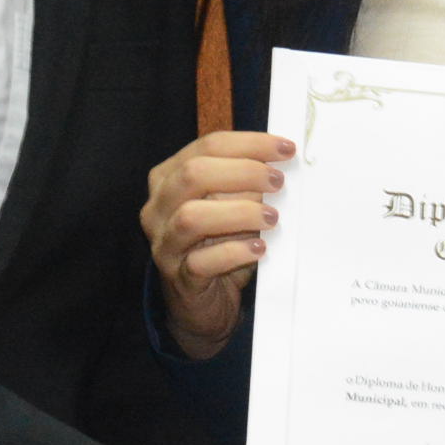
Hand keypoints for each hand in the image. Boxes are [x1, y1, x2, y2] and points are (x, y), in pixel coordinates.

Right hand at [141, 132, 289, 357]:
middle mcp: (158, 207)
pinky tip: (259, 248)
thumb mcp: (229, 205)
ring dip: (239, 212)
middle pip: (194, 174)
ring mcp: (164, 244)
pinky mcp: (178, 277)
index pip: (206, 146)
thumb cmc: (218, 244)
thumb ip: (244, 183)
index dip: (249, 144)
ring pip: (192, 217)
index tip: (286, 149)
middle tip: (278, 182)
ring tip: (272, 217)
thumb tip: (279, 164)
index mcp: (168, 178)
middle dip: (244, 172)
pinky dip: (235, 252)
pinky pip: (202, 262)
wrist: (203, 301)